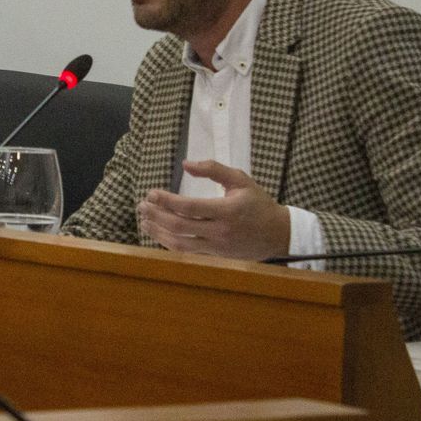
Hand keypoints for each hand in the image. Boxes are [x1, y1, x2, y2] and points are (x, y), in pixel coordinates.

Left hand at [136, 160, 291, 259]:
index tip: (151, 193)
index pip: (188, 208)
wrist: (279, 235)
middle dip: (156, 215)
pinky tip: (158, 233)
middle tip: (141, 205)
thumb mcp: (240, 180)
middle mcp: (219, 231)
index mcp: (226, 211)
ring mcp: (216, 246)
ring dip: (158, 232)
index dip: (166, 201)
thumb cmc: (258, 203)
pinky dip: (168, 243)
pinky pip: (187, 251)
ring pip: (180, 243)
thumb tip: (185, 165)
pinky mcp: (215, 255)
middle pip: (179, 227)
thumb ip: (213, 169)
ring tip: (143, 220)